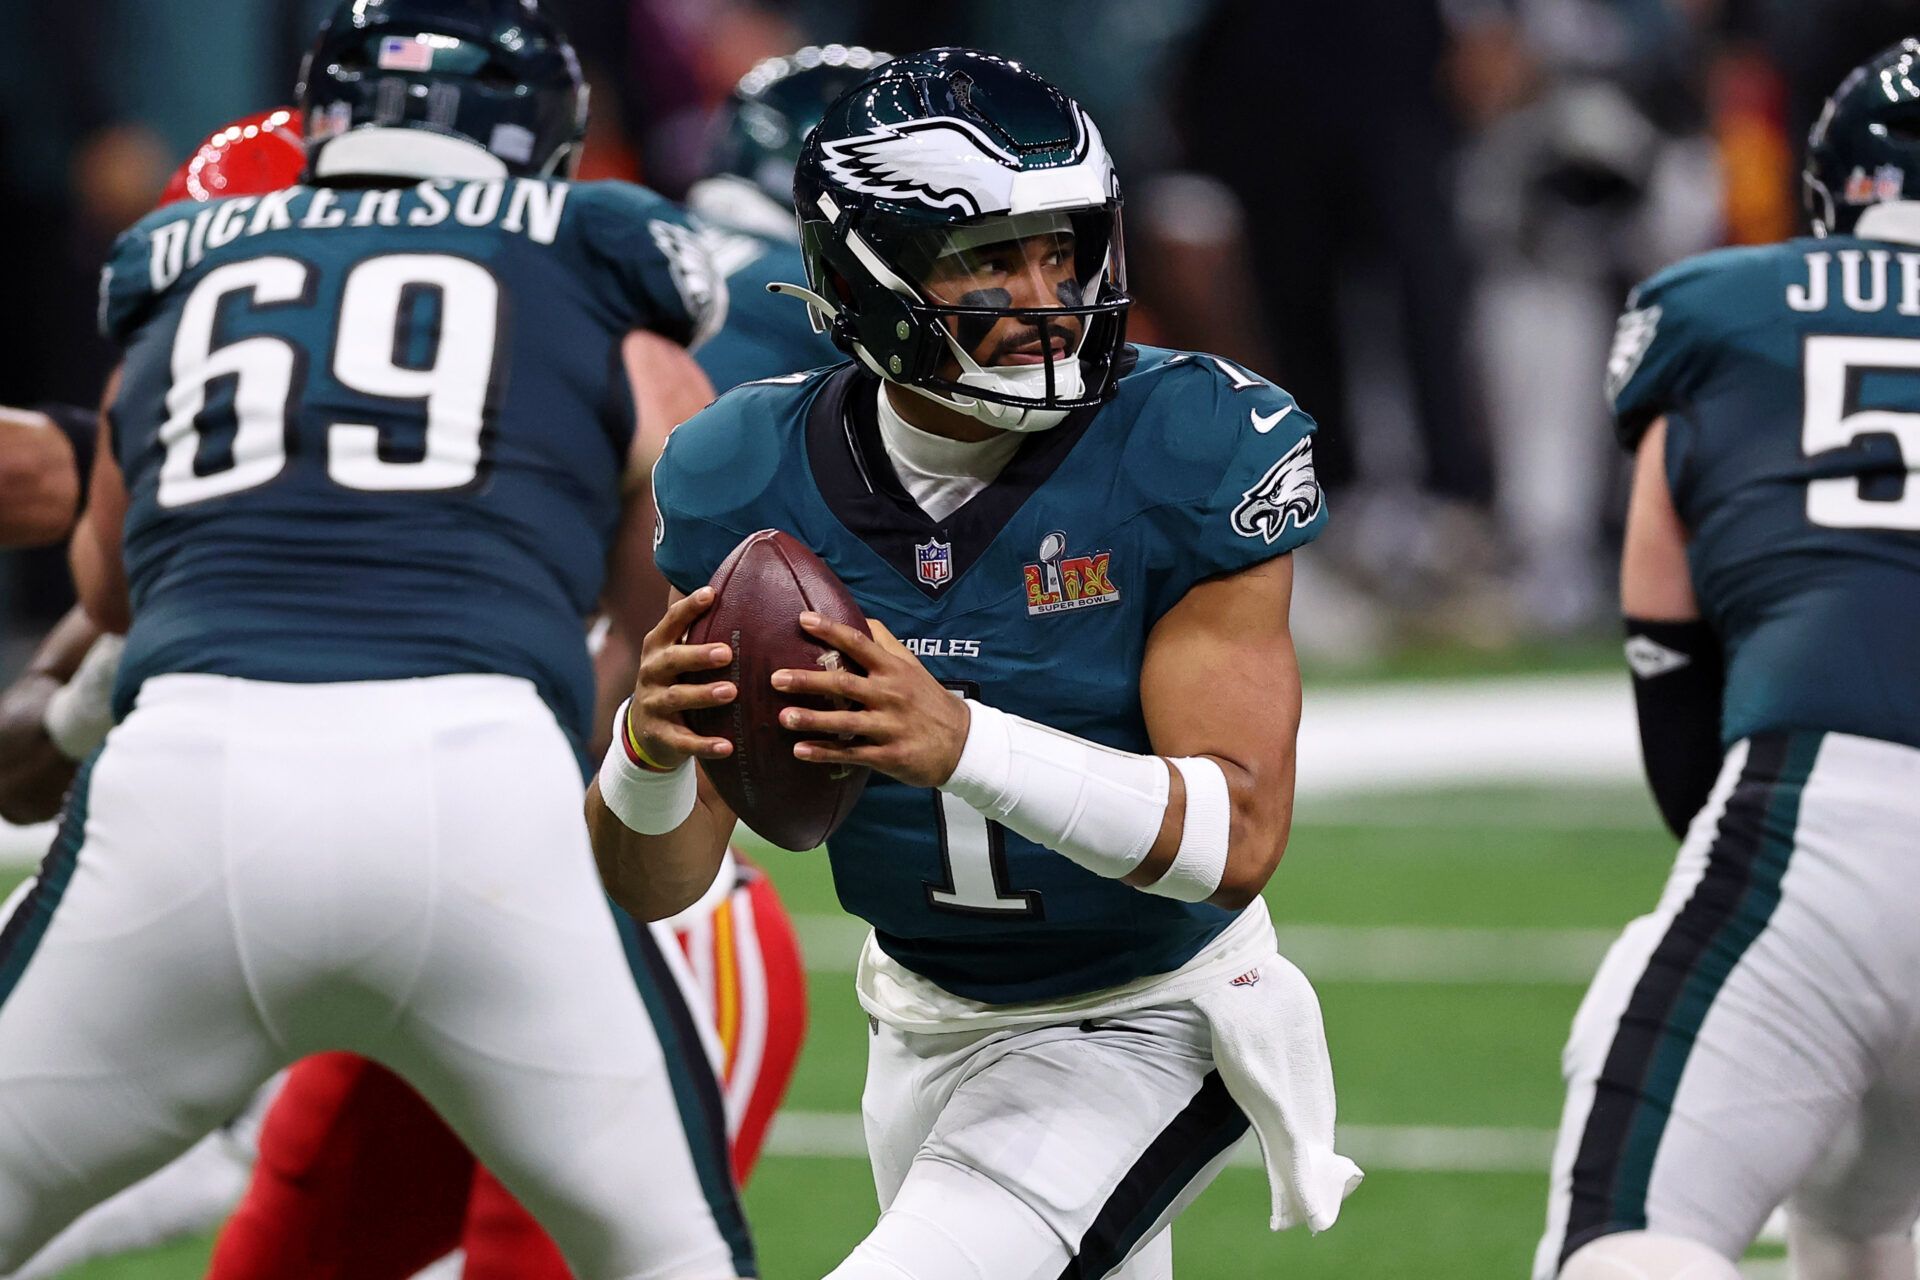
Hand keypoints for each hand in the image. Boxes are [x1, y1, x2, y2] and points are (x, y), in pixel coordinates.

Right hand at [627, 587, 735, 768]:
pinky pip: (682, 741)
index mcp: (658, 648)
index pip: (671, 623)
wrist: (645, 730)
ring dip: (703, 695)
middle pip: (672, 660)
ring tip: (731, 692)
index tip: (711, 593)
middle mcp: (651, 672)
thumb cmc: (675, 681)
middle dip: (698, 655)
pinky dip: (704, 745)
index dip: (689, 608)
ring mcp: (653, 704)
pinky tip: (727, 747)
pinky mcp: (659, 734)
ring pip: (677, 698)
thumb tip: (740, 594)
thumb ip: (699, 633)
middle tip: (727, 653)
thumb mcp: (678, 657)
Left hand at [772, 613, 970, 788]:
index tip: (802, 620)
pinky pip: (851, 754)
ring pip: (845, 722)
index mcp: (893, 670)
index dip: (830, 630)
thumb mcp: (912, 666)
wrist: (962, 743)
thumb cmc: (929, 700)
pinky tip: (800, 751)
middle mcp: (890, 695)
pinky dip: (825, 753)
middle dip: (809, 680)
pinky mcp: (888, 755)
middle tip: (776, 678)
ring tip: (783, 717)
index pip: (859, 644)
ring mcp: (889, 727)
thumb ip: (886, 643)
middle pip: (844, 683)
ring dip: (813, 719)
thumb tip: (860, 618)